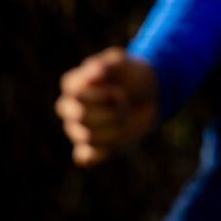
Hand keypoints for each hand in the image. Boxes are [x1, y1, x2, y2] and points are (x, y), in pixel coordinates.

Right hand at [55, 47, 158, 166]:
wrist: (151, 94)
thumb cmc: (133, 75)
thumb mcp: (125, 63)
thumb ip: (108, 64)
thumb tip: (92, 76)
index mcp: (74, 84)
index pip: (74, 93)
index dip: (100, 94)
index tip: (118, 90)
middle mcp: (70, 108)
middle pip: (80, 117)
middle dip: (110, 111)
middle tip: (126, 103)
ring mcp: (77, 130)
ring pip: (87, 137)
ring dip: (115, 128)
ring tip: (126, 117)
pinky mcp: (90, 149)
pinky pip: (86, 158)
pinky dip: (103, 150)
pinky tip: (117, 139)